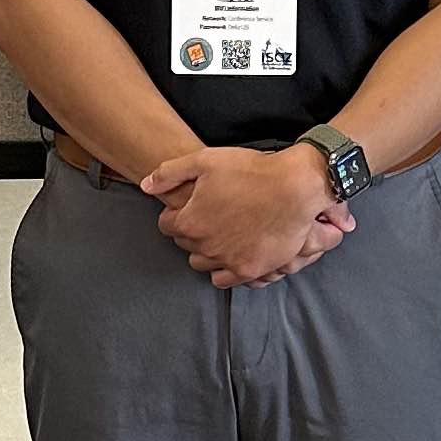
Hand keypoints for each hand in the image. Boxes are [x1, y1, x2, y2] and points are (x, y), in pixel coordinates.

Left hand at [142, 144, 353, 287]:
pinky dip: (223, 269)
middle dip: (191, 231)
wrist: (294, 188)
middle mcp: (205, 246)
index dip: (176, 213)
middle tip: (207, 216)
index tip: (188, 206)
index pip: (167, 225)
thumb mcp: (205, 160)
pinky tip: (231, 253)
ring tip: (219, 235)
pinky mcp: (249, 270)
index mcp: (189, 221)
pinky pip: (224, 280)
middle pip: (185, 245)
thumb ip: (170, 173)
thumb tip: (146, 185)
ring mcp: (227, 261)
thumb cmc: (250, 171)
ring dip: (206, 251)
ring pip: (202, 264)